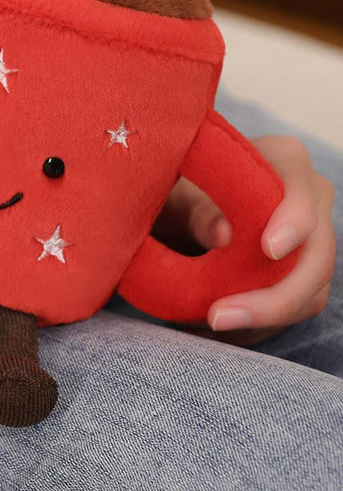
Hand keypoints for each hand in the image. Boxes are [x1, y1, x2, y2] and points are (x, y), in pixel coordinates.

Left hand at [157, 135, 335, 344]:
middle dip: (273, 297)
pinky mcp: (300, 275)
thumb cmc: (172, 192)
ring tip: (201, 325)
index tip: (269, 249)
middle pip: (317, 257)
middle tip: (217, 317)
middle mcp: (309, 201)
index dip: (293, 221)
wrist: (172, 208)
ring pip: (311, 293)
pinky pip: (292, 312)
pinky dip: (253, 328)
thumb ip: (197, 212)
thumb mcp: (173, 196)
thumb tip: (225, 236)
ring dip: (260, 320)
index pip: (302, 190)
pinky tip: (209, 329)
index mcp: (283, 161)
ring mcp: (310, 241)